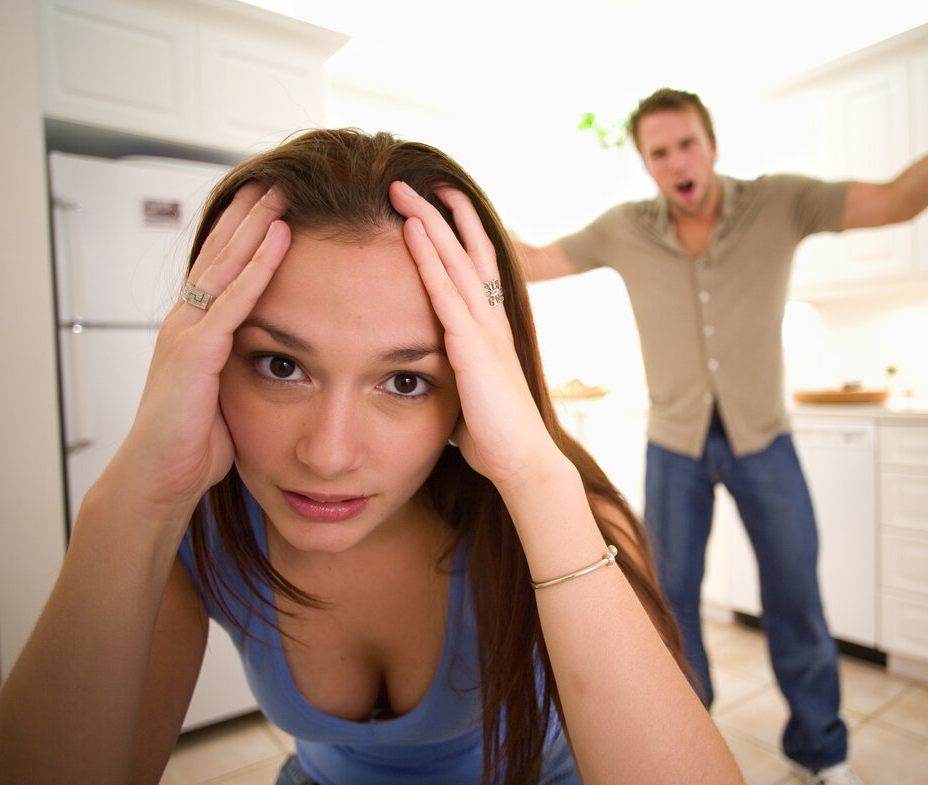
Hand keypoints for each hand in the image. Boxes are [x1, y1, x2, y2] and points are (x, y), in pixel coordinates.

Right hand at [110, 183, 290, 513]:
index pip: (221, 267)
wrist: (159, 477)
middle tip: (279, 178)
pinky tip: (280, 239)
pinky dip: (259, 267)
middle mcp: (186, 322)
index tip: (271, 201)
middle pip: (222, 253)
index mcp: (194, 330)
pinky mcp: (196, 352)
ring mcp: (187, 332)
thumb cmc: (194, 444)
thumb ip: (245, 366)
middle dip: (251, 214)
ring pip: (226, 265)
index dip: (245, 232)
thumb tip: (277, 359)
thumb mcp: (227, 393)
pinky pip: (233, 299)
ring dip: (257, 225)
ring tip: (284, 191)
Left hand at [388, 181, 559, 490]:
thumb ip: (453, 374)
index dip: (459, 233)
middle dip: (441, 213)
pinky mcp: (472, 345)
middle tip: (417, 180)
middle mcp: (491, 320)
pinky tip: (412, 231)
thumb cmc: (495, 436)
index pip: (475, 268)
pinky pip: (444, 291)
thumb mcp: (469, 394)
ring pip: (455, 260)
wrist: (523, 461)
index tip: (437, 204)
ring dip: (429, 221)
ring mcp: (483, 329)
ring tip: (405, 189)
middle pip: (467, 251)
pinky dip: (428, 257)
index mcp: (491, 330)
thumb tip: (427, 376)